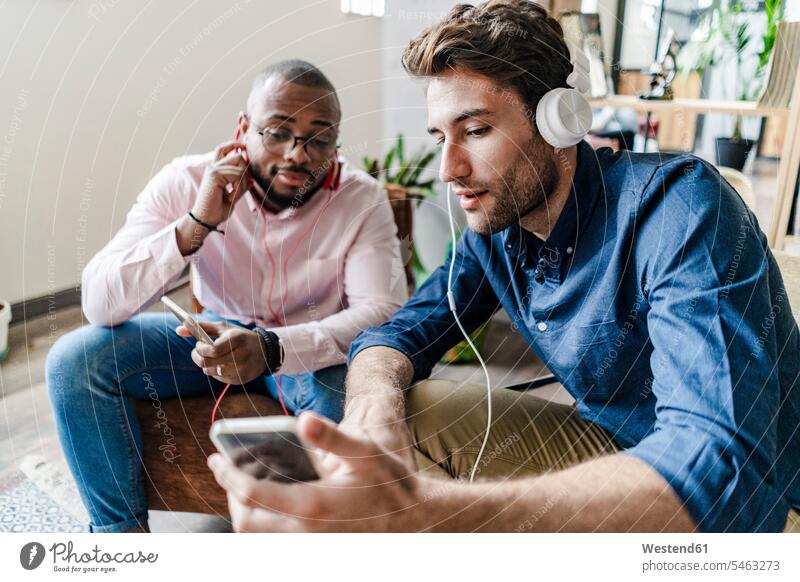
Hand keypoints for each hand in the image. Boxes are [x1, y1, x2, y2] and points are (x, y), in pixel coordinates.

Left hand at [176, 321, 267, 384]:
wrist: (265, 352)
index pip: (212, 350)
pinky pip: (217, 377)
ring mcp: (240, 370)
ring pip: (209, 371)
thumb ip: (200, 327)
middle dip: (197, 357)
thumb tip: (178, 329)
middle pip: (207, 363)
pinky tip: (222, 363)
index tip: (199, 343)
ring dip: (206, 364)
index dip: (200, 348)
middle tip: (199, 351)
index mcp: (237, 339)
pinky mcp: (238, 380)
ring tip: (213, 356)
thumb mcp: (223, 328)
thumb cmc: (239, 337)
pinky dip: (214, 370)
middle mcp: (240, 356)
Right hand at [191, 141, 251, 227]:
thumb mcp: (233, 195)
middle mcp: (213, 167)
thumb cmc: (218, 209)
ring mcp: (213, 169)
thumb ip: (240, 185)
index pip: (223, 149)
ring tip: (233, 196)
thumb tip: (251, 179)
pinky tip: (230, 197)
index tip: (244, 146)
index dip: (234, 144)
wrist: (206, 219)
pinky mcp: (215, 174)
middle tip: (238, 190)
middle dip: (245, 174)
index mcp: (216, 170)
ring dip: (242, 186)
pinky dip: (238, 189)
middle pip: (238, 156)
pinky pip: (237, 175)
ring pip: (241, 168)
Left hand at [208, 412, 432, 531]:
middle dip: (229, 497)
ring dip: (244, 513)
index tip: (215, 458)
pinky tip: (270, 504)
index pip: (251, 494)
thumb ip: (332, 436)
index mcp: (312, 504)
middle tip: (226, 472)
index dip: (227, 475)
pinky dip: (263, 525)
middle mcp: (306, 532)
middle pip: (245, 523)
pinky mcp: (318, 549)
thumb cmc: (391, 482)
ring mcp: (311, 544)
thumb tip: (303, 419)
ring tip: (243, 486)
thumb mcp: (364, 451)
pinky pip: (277, 543)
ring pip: (259, 539)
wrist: (415, 519)